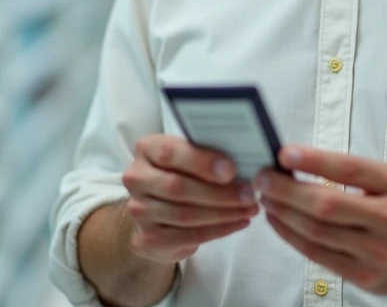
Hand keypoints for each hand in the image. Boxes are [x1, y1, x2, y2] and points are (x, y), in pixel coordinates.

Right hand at [122, 134, 259, 264]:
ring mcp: (139, 210)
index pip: (170, 153)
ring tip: (249, 209)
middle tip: (249, 194)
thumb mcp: (188, 156)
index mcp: (146, 149)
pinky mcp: (149, 238)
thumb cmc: (181, 174)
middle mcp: (136, 178)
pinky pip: (189, 236)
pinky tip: (238, 222)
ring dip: (224, 213)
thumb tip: (244, 158)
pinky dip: (219, 230)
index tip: (231, 169)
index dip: (201, 162)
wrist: (155, 212)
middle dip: (220, 192)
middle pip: (179, 187)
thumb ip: (206, 153)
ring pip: (186, 214)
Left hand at [257, 145, 386, 296]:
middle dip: (286, 191)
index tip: (284, 154)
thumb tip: (300, 161)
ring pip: (317, 232)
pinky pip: (318, 255)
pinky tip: (280, 221)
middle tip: (263, 178)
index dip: (313, 160)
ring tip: (266, 198)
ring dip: (283, 213)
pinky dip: (292, 236)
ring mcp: (379, 253)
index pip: (349, 170)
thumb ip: (355, 171)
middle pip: (326, 205)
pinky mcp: (366, 277)